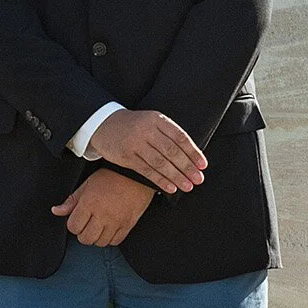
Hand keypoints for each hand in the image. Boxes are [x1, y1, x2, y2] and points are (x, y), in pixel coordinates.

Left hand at [53, 168, 155, 247]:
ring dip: (96, 237)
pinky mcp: (128, 225)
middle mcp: (102, 215)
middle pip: (85, 239)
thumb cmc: (111, 177)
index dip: (73, 224)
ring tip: (98, 226)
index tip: (78, 219)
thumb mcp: (87, 184)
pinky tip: (109, 229)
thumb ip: (72, 200)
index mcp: (89, 203)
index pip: (73, 227)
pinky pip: (115, 241)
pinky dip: (110, 238)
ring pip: (100, 242)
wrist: (136, 175)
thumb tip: (56, 211)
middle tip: (87, 224)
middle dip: (83, 233)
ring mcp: (116, 222)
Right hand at [87, 109, 205, 192]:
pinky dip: (160, 180)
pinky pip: (146, 170)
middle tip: (199, 179)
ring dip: (176, 176)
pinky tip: (170, 188)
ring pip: (160, 162)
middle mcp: (147, 129)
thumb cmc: (135, 126)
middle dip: (187, 167)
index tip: (203, 165)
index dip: (193, 152)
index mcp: (157, 119)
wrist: (104, 124)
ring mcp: (135, 143)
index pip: (180, 137)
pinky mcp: (126, 156)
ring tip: (188, 186)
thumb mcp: (152, 122)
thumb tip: (192, 157)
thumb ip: (169, 135)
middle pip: (172, 151)